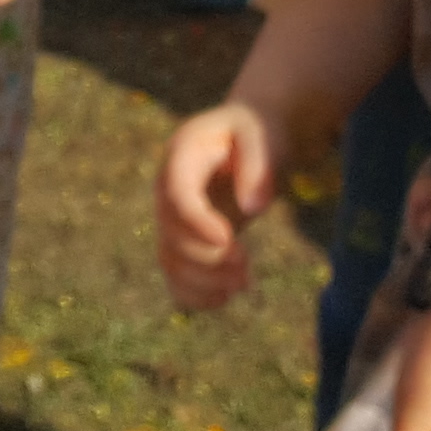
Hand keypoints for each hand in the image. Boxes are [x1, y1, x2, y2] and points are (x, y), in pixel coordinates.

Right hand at [155, 99, 282, 310]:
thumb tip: (251, 208)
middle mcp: (167, 188)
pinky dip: (193, 294)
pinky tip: (223, 299)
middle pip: (172, 234)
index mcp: (183, 155)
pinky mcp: (182, 238)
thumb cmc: (257, 131)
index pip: (178, 195)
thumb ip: (258, 163)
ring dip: (204, 280)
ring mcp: (171, 215)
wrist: (250, 139)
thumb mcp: (263, 134)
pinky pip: (175, 274)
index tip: (228, 241)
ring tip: (243, 284)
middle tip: (246, 268)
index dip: (196, 223)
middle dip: (207, 258)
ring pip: (170, 259)